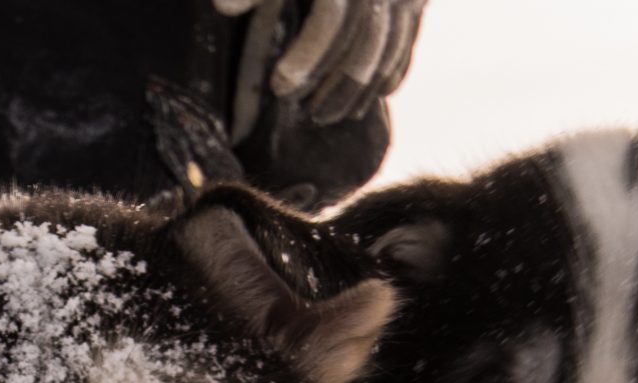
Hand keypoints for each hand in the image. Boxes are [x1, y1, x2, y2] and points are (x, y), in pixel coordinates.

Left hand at [214, 0, 424, 136]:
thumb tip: (222, 8)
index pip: (332, 17)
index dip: (308, 55)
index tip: (279, 87)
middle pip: (365, 40)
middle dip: (336, 84)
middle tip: (308, 115)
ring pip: (389, 47)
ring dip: (361, 89)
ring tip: (329, 116)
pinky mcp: (415, 0)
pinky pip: (407, 40)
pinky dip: (393, 70)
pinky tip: (374, 97)